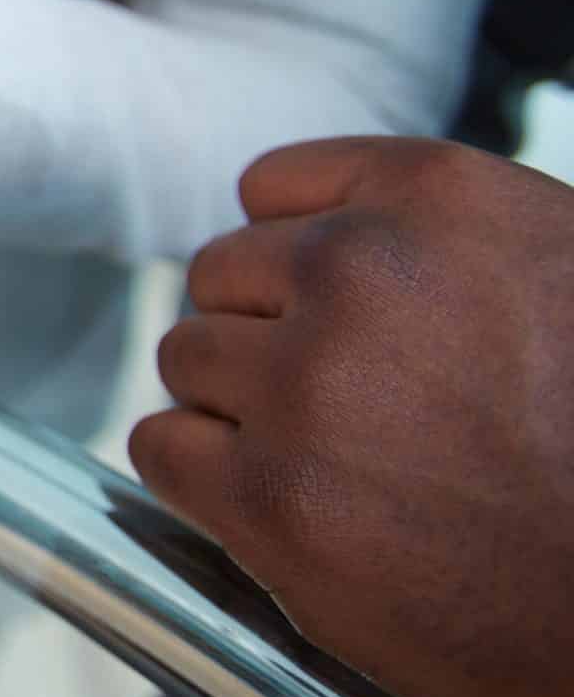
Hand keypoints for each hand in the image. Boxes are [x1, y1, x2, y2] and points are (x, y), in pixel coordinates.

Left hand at [131, 137, 573, 696]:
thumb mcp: (560, 280)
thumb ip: (443, 247)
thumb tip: (326, 237)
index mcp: (441, 202)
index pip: (275, 189)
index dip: (295, 260)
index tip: (329, 311)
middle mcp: (359, 273)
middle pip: (221, 276)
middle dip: (265, 335)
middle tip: (343, 405)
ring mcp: (306, 385)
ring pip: (187, 359)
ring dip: (235, 407)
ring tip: (333, 464)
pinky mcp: (270, 500)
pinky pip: (162, 449)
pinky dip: (202, 479)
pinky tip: (278, 507)